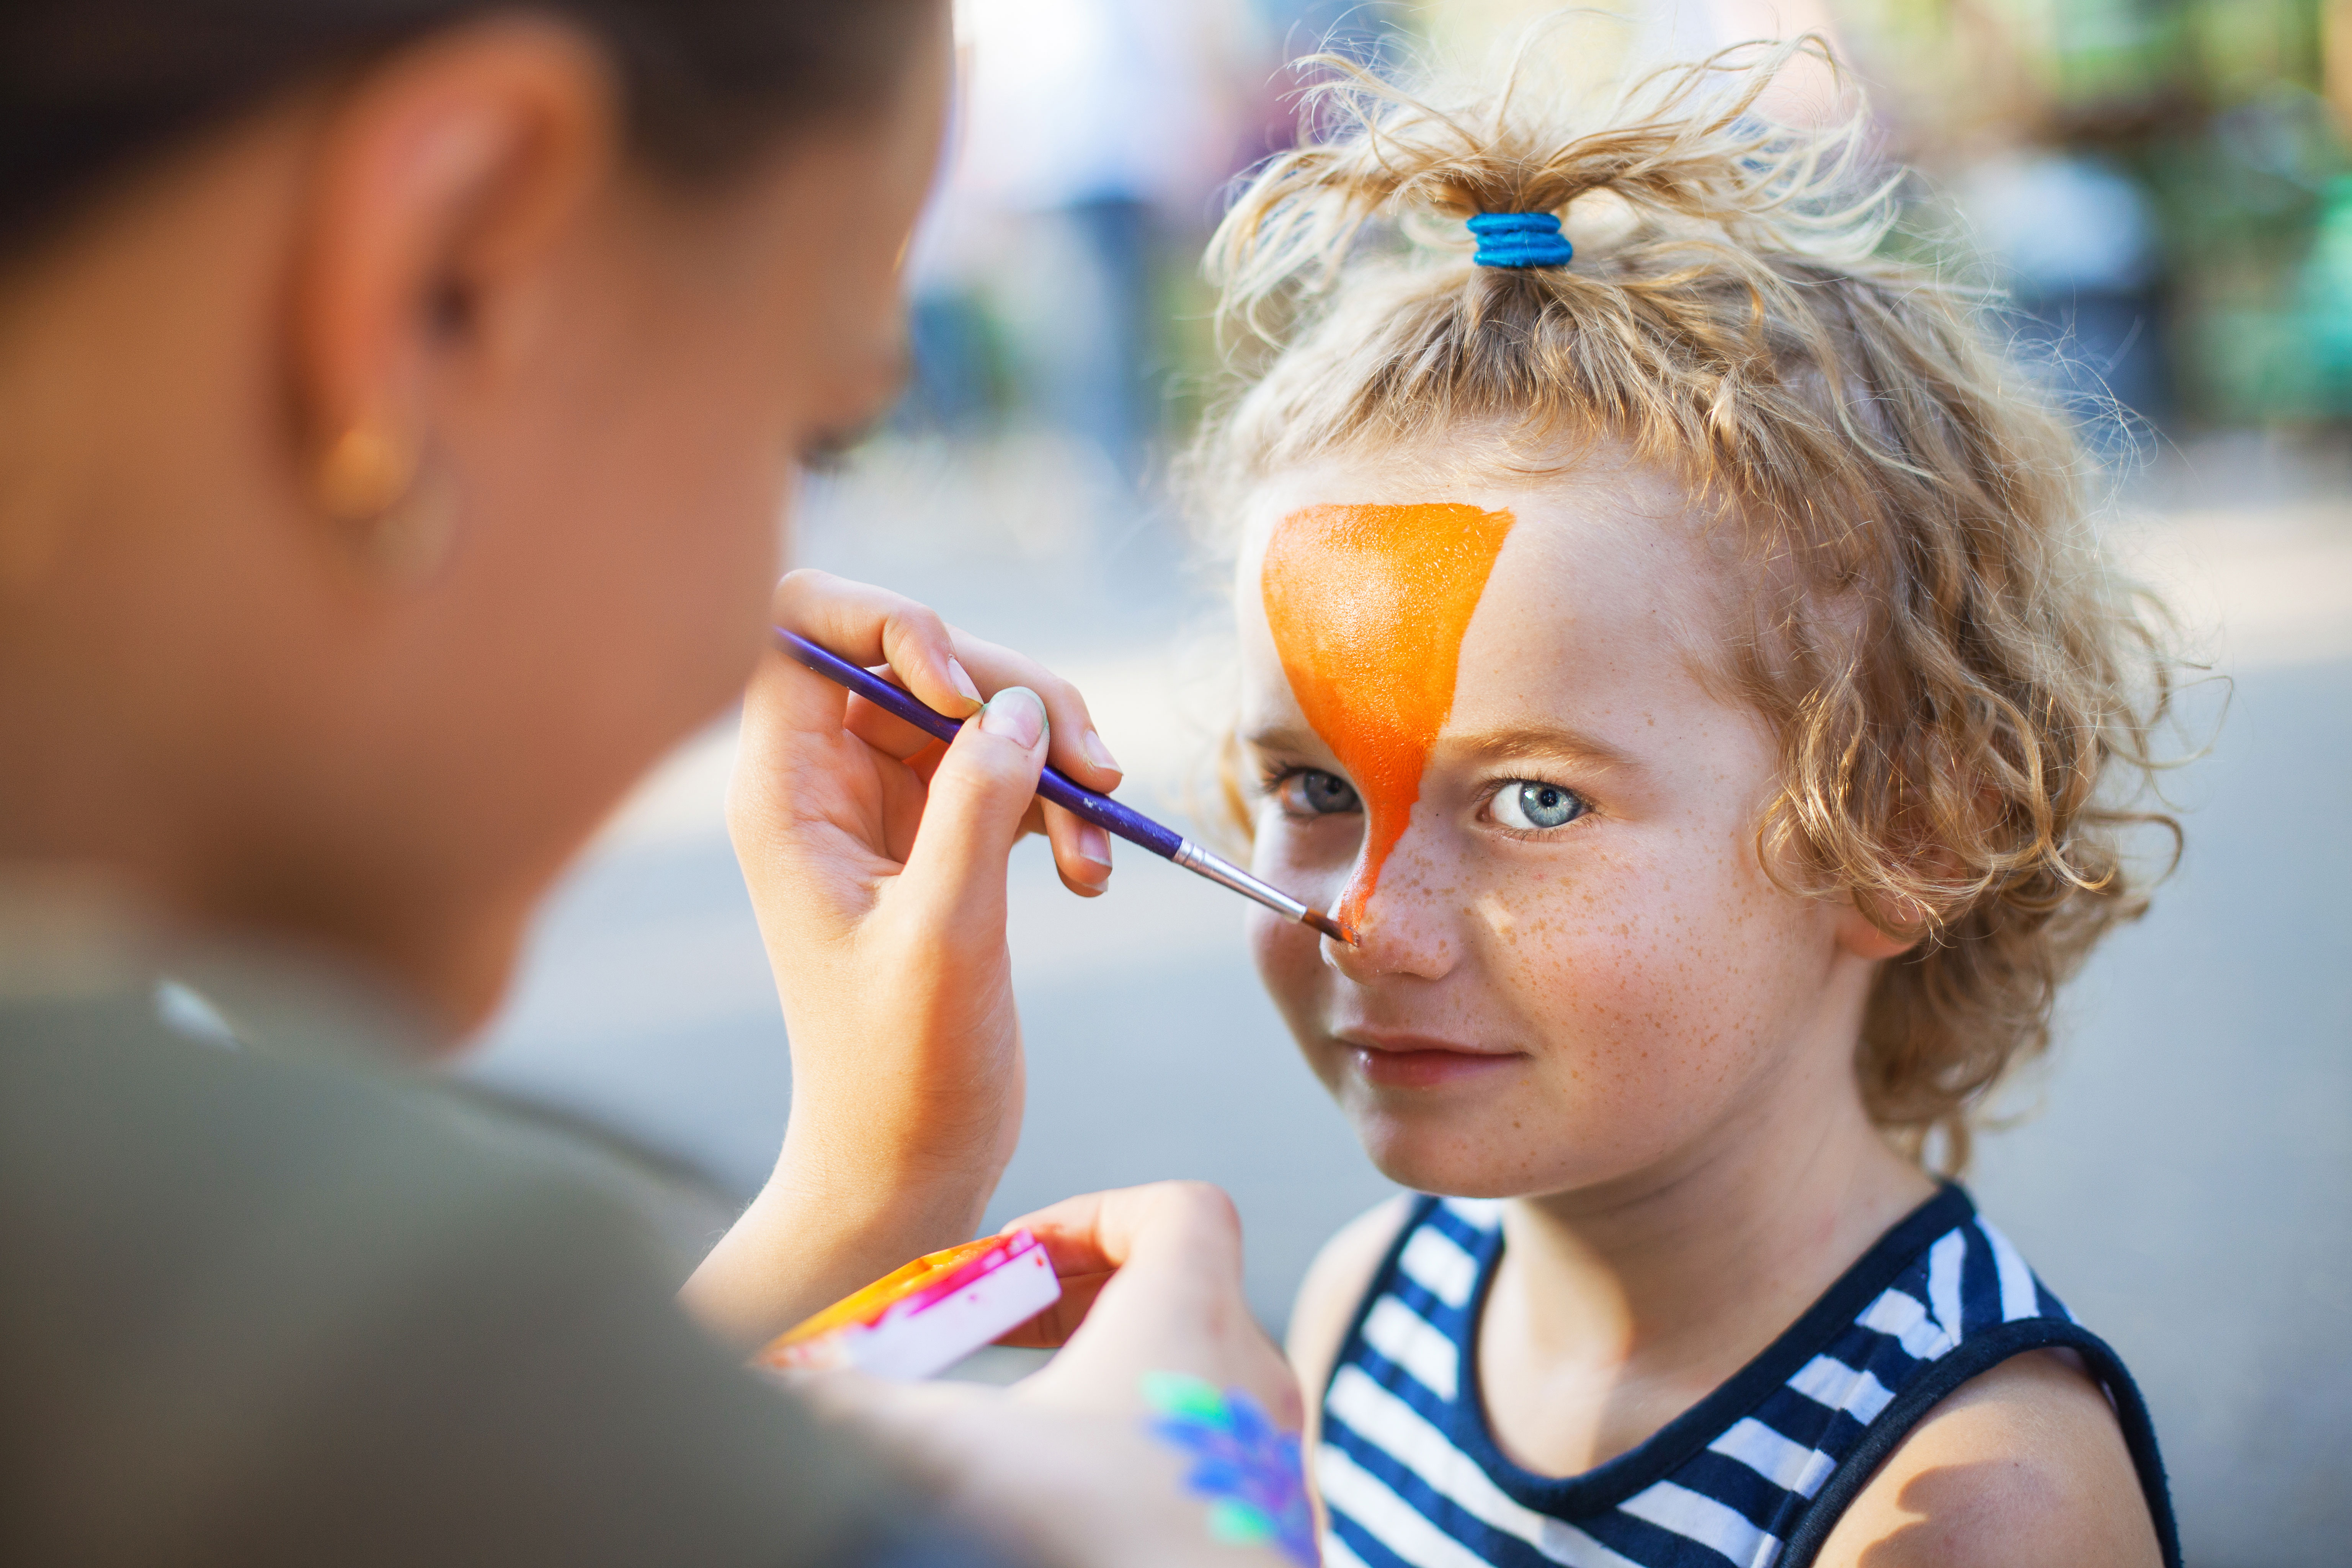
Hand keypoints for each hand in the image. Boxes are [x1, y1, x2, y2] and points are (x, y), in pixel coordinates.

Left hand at [682, 571, 1126, 1345]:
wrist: (908, 1166)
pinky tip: (1090, 875)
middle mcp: (828, 783)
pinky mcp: (943, 840)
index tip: (960, 691)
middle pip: (921, 658)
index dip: (887, 621)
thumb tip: (1018, 709)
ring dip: (1058, 757)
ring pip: (981, 713)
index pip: (804, 625)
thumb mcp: (942, 933)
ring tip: (1097, 845)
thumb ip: (976, 806)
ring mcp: (887, 809)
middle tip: (1092, 770)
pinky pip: (1012, 775)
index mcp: (786, 792)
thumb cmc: (898, 1072)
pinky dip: (1062, 809)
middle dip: (1016, 694)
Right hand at [800, 1183, 1305, 1567]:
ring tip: (1036, 1408)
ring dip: (1113, 1368)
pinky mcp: (1265, 1514)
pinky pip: (1208, 1439)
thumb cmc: (1103, 1538)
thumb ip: (867, 1411)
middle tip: (1008, 1328)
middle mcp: (1248, 1372)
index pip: (1179, 1207)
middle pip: (1180, 1282)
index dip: (1093, 1213)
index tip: (1022, 1259)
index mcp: (1193, 1319)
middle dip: (1083, 1295)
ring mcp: (1266, 1448)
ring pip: (1194, 1367)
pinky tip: (1081, 1479)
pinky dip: (1145, 1435)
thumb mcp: (969, 1459)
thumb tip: (783, 1385)